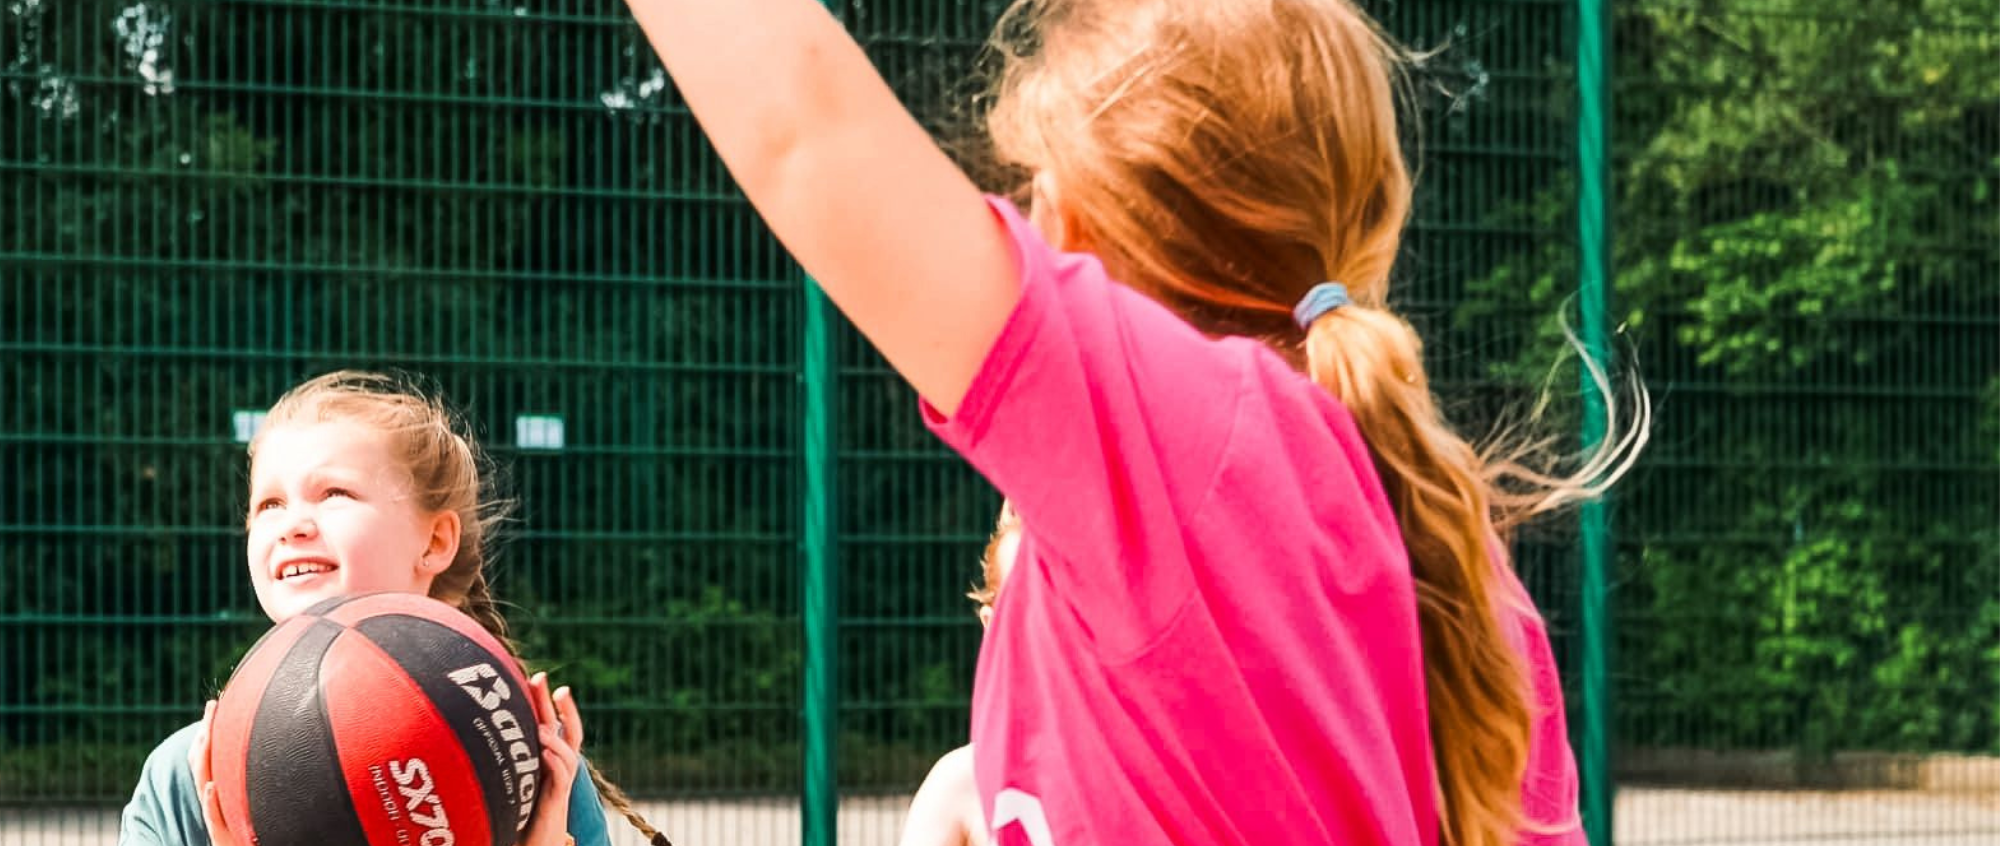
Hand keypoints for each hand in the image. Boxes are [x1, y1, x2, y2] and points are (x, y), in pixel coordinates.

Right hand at [188, 700, 244, 845]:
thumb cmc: (249, 831)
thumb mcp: (247, 800)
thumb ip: (246, 778)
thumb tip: (263, 749)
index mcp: (219, 790)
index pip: (208, 756)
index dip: (208, 731)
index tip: (215, 703)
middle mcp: (214, 799)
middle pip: (202, 763)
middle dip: (205, 734)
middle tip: (212, 705)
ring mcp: (215, 816)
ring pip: (203, 785)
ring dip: (204, 759)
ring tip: (205, 734)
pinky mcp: (222, 835)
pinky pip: (214, 817)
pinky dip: (212, 802)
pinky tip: (212, 786)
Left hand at [520, 672, 583, 845]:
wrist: (534, 841)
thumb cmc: (520, 811)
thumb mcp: (513, 778)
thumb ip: (505, 757)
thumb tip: (473, 730)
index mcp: (550, 759)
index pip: (555, 723)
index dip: (547, 701)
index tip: (536, 677)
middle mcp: (559, 767)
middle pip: (567, 730)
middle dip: (558, 706)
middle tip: (549, 682)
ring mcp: (560, 783)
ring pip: (569, 754)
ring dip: (556, 738)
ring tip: (542, 727)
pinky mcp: (556, 801)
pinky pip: (562, 779)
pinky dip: (555, 763)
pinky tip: (543, 753)